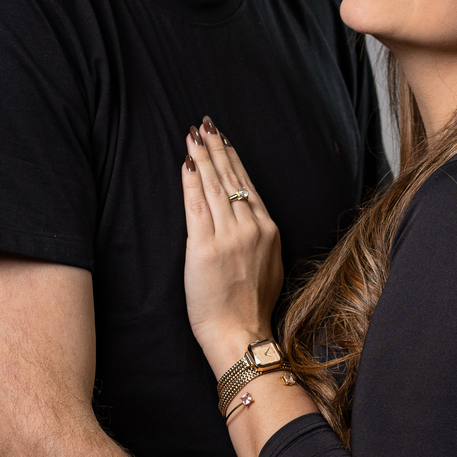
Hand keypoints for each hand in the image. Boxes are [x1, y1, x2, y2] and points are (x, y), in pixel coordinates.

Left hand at [182, 116, 282, 370]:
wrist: (239, 332)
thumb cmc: (252, 306)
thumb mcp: (269, 265)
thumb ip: (259, 238)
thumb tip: (247, 219)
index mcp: (269, 230)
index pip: (247, 185)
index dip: (233, 159)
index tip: (223, 139)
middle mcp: (251, 227)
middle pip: (231, 178)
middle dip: (216, 148)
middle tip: (205, 123)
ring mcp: (228, 236)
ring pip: (214, 186)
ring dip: (202, 156)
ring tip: (193, 135)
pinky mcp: (204, 246)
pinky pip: (196, 204)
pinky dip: (191, 180)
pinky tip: (186, 162)